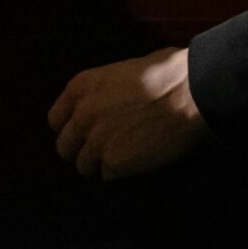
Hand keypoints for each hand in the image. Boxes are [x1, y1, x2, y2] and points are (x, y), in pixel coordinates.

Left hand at [47, 47, 208, 180]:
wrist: (191, 93)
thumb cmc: (167, 74)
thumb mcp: (123, 70)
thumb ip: (104, 91)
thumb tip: (109, 103)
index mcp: (81, 87)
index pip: (55, 120)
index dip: (71, 129)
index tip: (85, 134)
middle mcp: (82, 115)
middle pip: (64, 148)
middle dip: (82, 151)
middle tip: (103, 151)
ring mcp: (96, 141)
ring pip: (83, 167)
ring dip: (100, 166)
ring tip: (122, 160)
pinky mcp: (115, 163)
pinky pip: (107, 178)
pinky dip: (120, 175)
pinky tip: (136, 165)